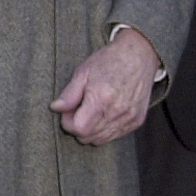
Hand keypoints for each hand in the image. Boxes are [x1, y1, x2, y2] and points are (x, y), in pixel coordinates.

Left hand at [52, 28, 159, 144]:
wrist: (139, 55)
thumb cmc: (110, 60)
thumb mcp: (83, 72)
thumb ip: (69, 94)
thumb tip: (56, 108)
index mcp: (102, 98)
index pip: (79, 128)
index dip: (68, 122)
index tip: (69, 111)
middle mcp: (118, 111)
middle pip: (89, 137)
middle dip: (79, 127)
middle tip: (79, 110)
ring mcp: (129, 117)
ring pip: (101, 140)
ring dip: (92, 130)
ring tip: (93, 111)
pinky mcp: (137, 120)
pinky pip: (115, 136)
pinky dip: (106, 130)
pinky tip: (105, 114)